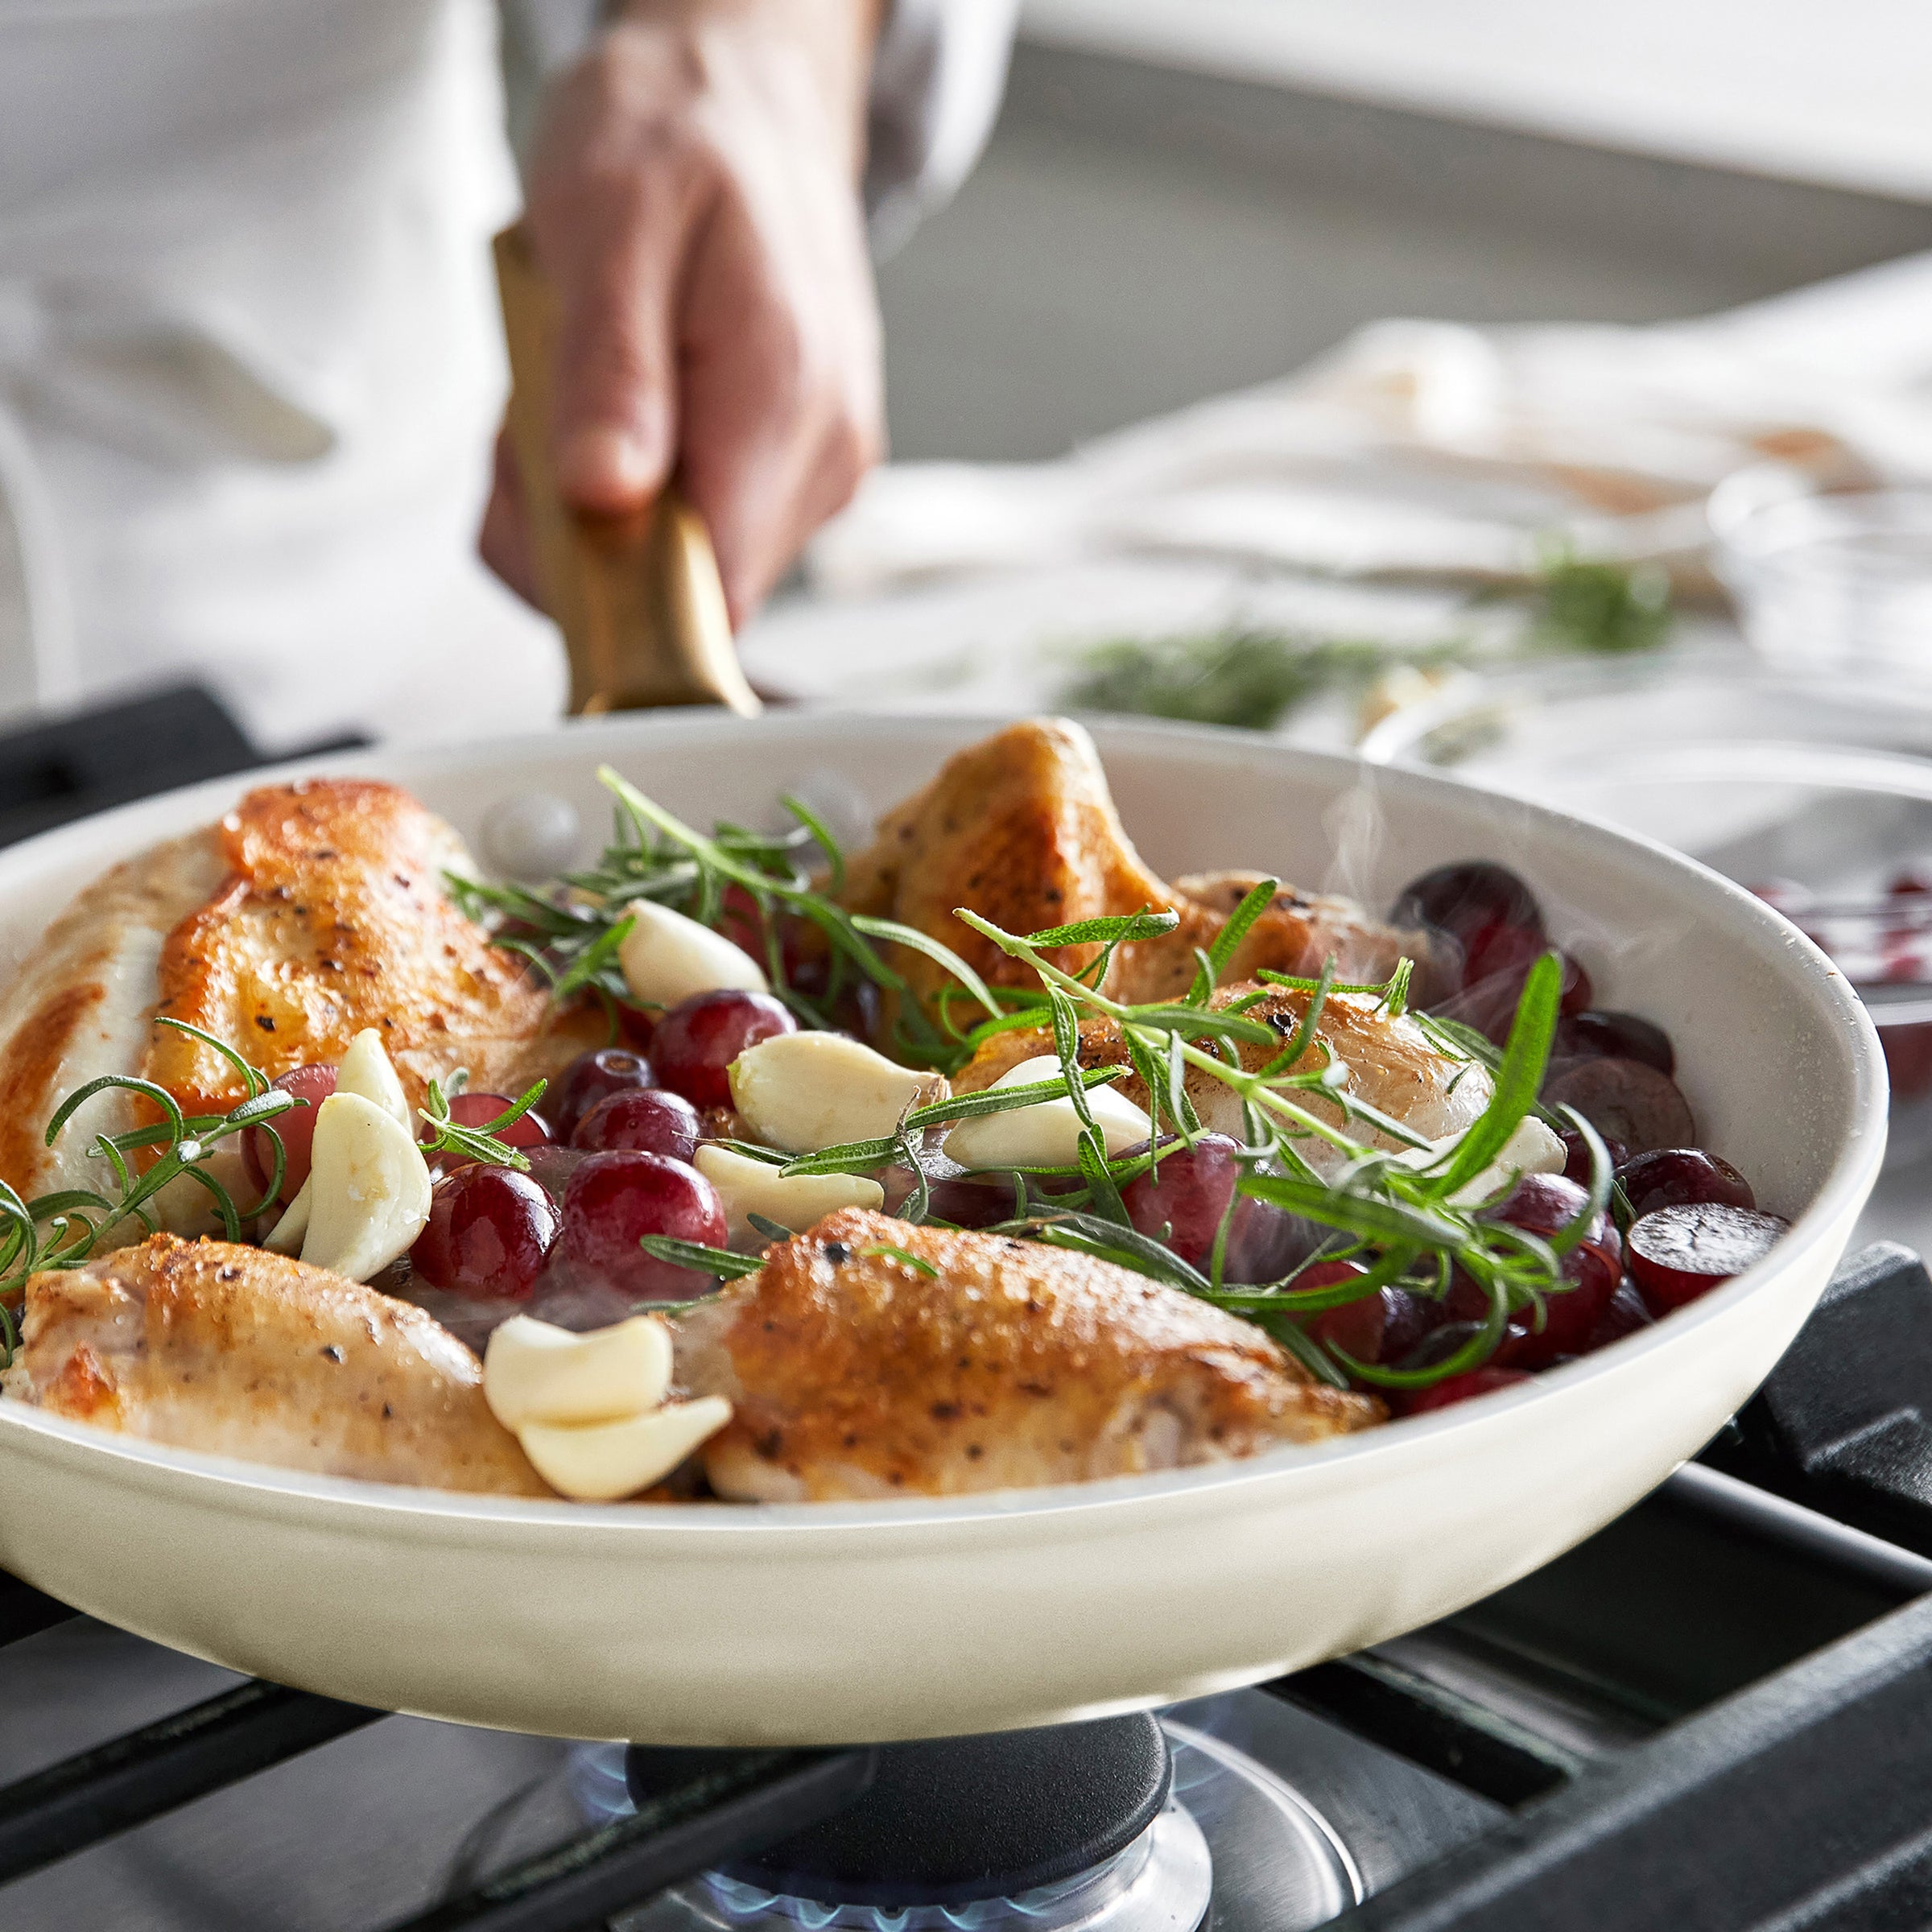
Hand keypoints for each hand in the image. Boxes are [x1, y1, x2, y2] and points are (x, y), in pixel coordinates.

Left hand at [483, 0, 884, 625]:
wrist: (750, 96)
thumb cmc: (680, 135)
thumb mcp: (608, 222)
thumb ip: (609, 371)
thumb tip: (603, 498)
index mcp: (782, 397)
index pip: (706, 596)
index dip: (605, 588)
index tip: (539, 501)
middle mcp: (822, 456)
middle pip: (685, 595)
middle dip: (580, 534)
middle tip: (539, 414)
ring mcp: (817, 472)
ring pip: (683, 572)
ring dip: (597, 512)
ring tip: (579, 390)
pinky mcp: (796, 475)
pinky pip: (696, 534)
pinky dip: (631, 493)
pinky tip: (619, 411)